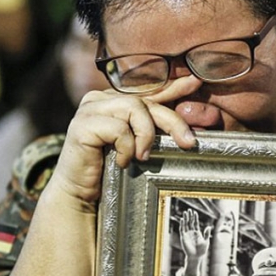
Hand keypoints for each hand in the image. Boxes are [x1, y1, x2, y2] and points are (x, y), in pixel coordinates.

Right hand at [48, 77, 200, 207]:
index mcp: (114, 101)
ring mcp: (89, 109)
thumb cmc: (108, 170)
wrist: (80, 193)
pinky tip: (121, 162)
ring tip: (143, 157)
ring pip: (133, 108)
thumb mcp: (137, 146)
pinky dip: (126, 147)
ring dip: (146, 135)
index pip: (148, 91)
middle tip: (188, 142)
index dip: (173, 87)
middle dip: (171, 121)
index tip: (196, 82)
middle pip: (145, 101)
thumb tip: (186, 125)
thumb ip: (153, 130)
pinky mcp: (82, 125)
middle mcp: (100, 99)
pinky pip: (118, 128)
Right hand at [179, 209, 211, 264]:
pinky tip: (182, 219)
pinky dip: (182, 224)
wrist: (196, 257)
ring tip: (185, 212)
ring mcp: (187, 234)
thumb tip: (208, 227)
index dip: (195, 218)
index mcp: (197, 233)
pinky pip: (182, 229)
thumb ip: (206, 234)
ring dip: (185, 218)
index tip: (195, 212)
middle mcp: (192, 233)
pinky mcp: (183, 237)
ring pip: (186, 224)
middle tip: (189, 209)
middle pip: (190, 222)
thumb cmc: (202, 250)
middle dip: (190, 216)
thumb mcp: (206, 241)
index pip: (196, 223)